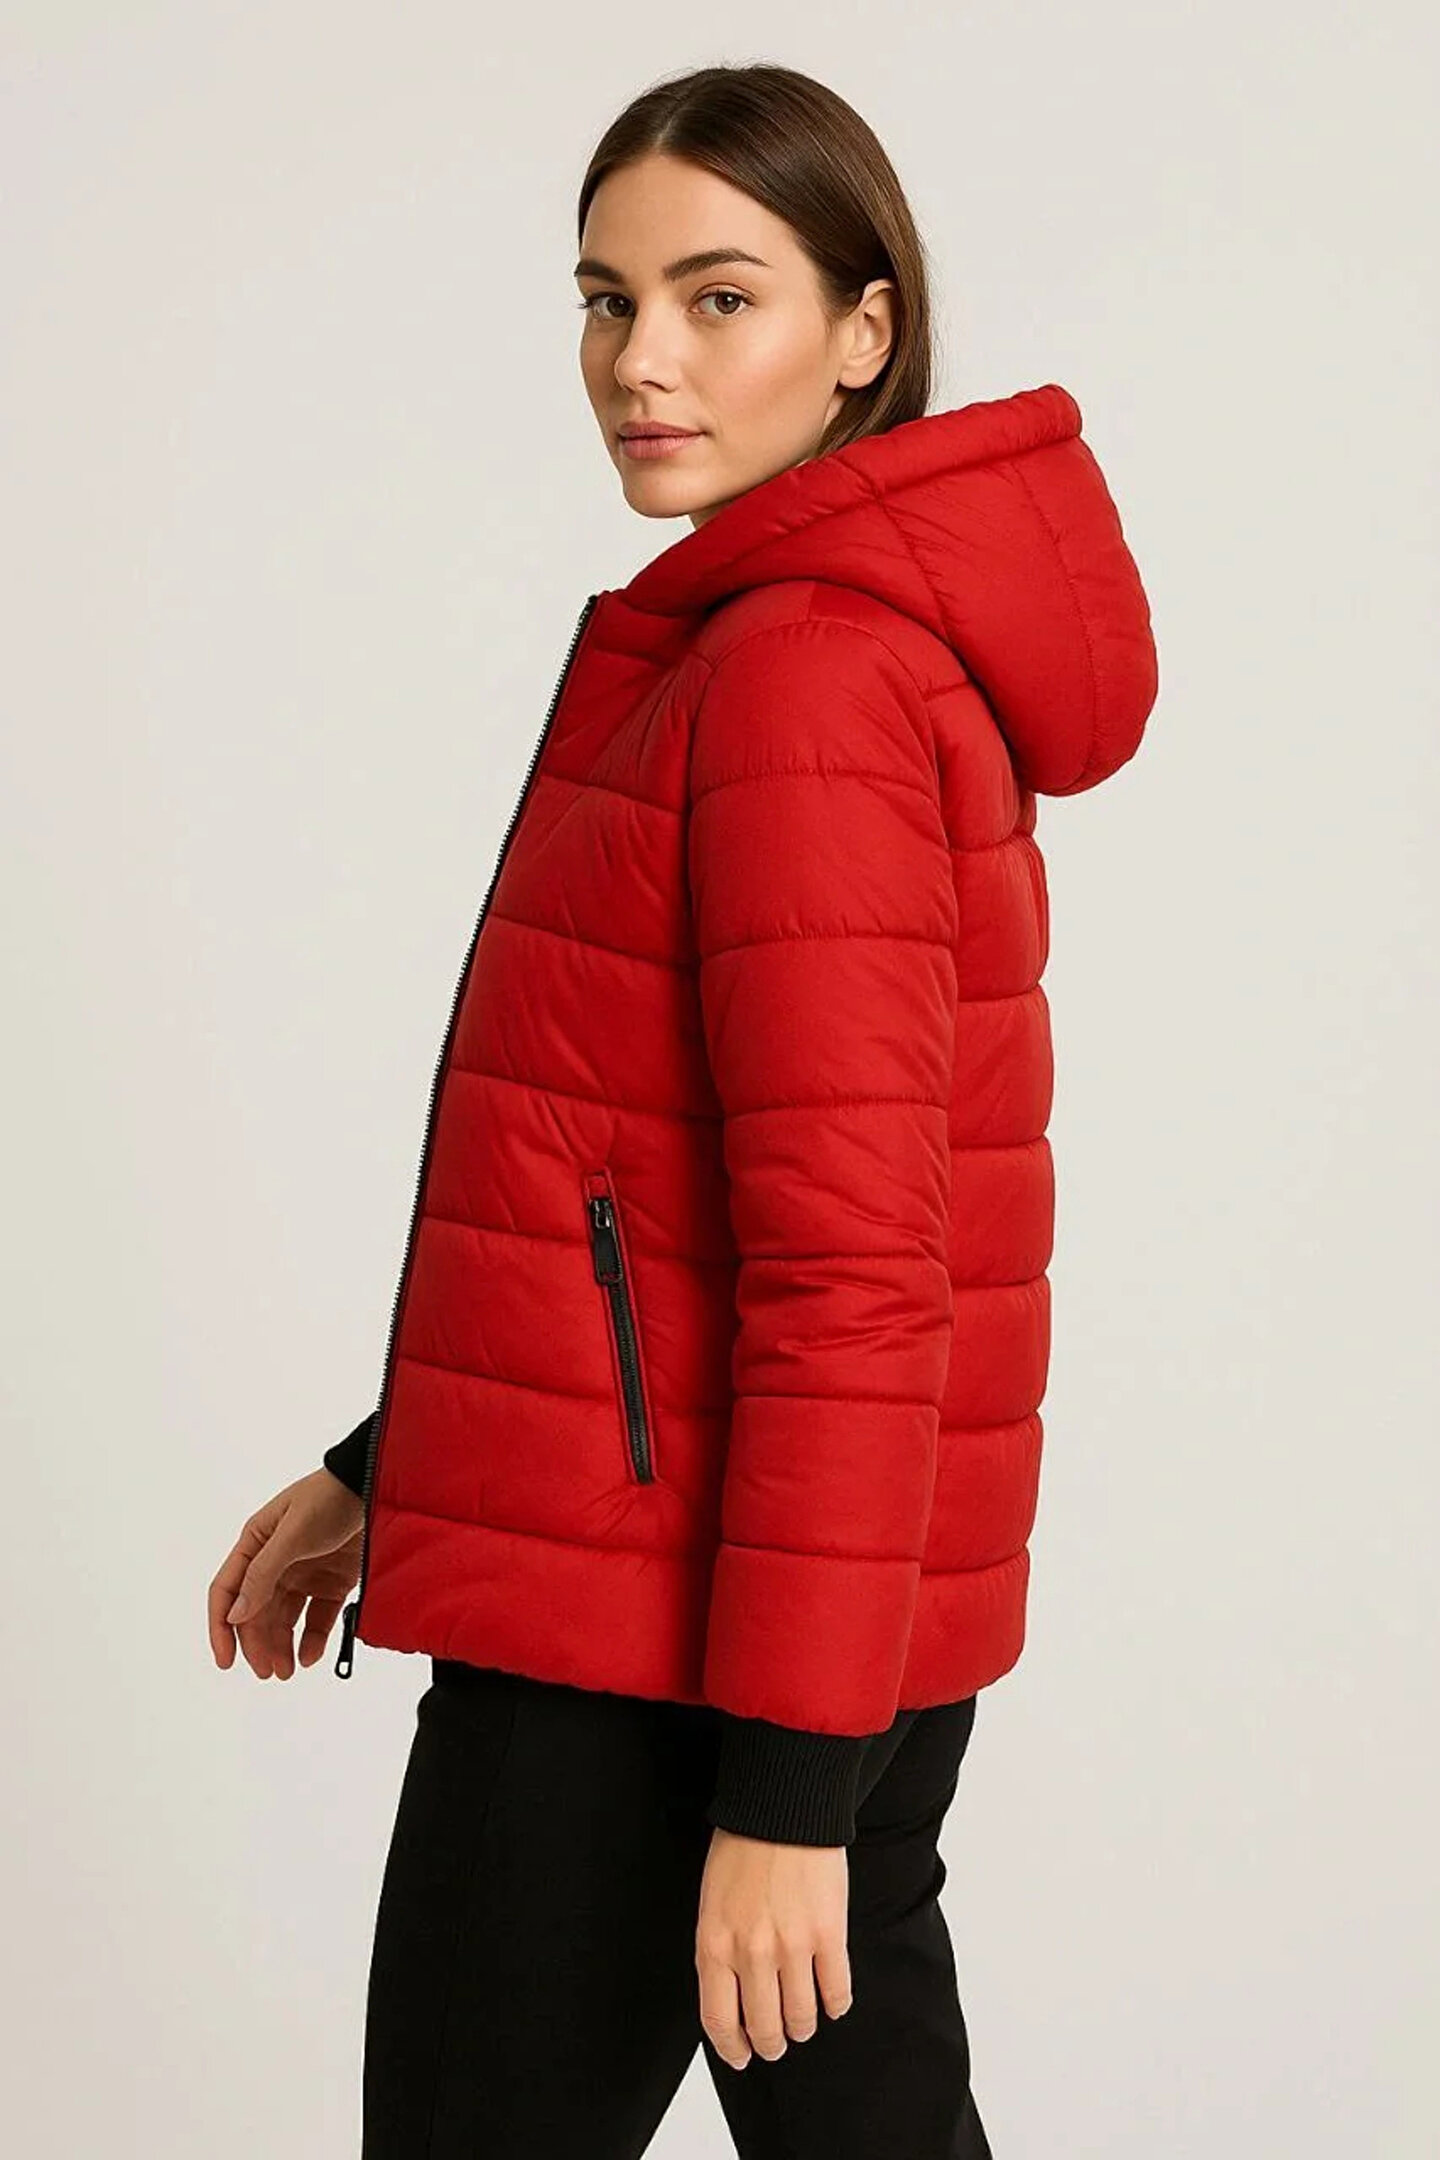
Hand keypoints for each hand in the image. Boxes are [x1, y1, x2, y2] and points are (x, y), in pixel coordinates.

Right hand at [207, 1467, 364, 1678]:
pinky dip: (312, 1638)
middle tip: (268, 1672)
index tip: (226, 1660)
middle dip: (258, 1643)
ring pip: (284, 1619)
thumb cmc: (327, 1499)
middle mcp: (275, 1562)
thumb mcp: (292, 1534)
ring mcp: (304, 1573)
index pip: (227, 1591)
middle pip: (256, 1612)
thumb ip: (263, 1573)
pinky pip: (317, 1617)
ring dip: (281, 1646)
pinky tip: (310, 1656)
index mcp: (255, 1545)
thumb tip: (235, 1614)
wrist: (375, 1486)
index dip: (221, 1627)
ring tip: (286, 1672)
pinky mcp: (332, 1582)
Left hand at [695, 1825, 851, 2069]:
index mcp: (714, 1945)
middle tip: (776, 2043)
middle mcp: (751, 1954)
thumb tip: (732, 1994)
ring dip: (802, 2027)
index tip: (741, 2055)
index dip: (732, 2048)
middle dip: (770, 2043)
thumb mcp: (712, 1903)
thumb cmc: (743, 1846)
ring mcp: (792, 1947)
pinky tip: (832, 2001)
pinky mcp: (829, 1935)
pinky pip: (836, 1992)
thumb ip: (720, 1950)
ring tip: (803, 2023)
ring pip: (801, 2017)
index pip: (718, 2021)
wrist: (781, 1807)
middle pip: (763, 2028)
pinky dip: (835, 2005)